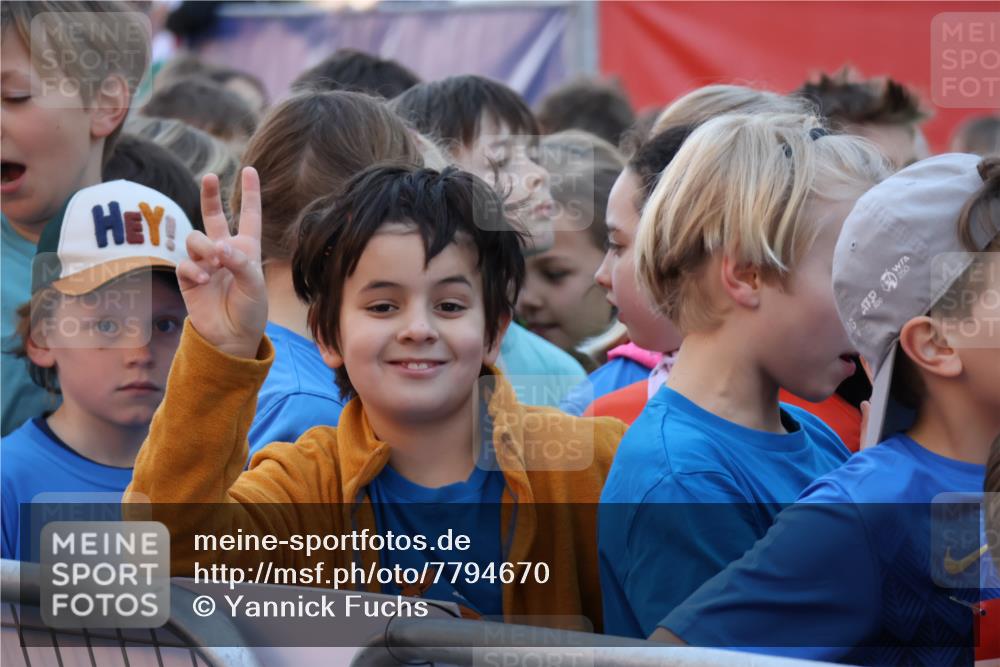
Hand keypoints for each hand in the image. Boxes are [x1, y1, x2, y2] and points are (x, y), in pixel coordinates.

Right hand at [176, 168, 267, 357]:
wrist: (231, 337)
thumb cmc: (250, 311)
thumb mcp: (254, 286)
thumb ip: (240, 263)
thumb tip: (220, 246)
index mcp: (247, 249)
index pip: (249, 215)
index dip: (250, 193)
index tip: (249, 169)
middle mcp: (225, 251)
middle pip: (213, 215)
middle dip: (210, 195)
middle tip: (210, 176)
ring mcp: (205, 262)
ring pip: (195, 238)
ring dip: (204, 248)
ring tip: (214, 266)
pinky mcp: (188, 277)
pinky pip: (184, 262)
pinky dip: (193, 268)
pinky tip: (202, 279)